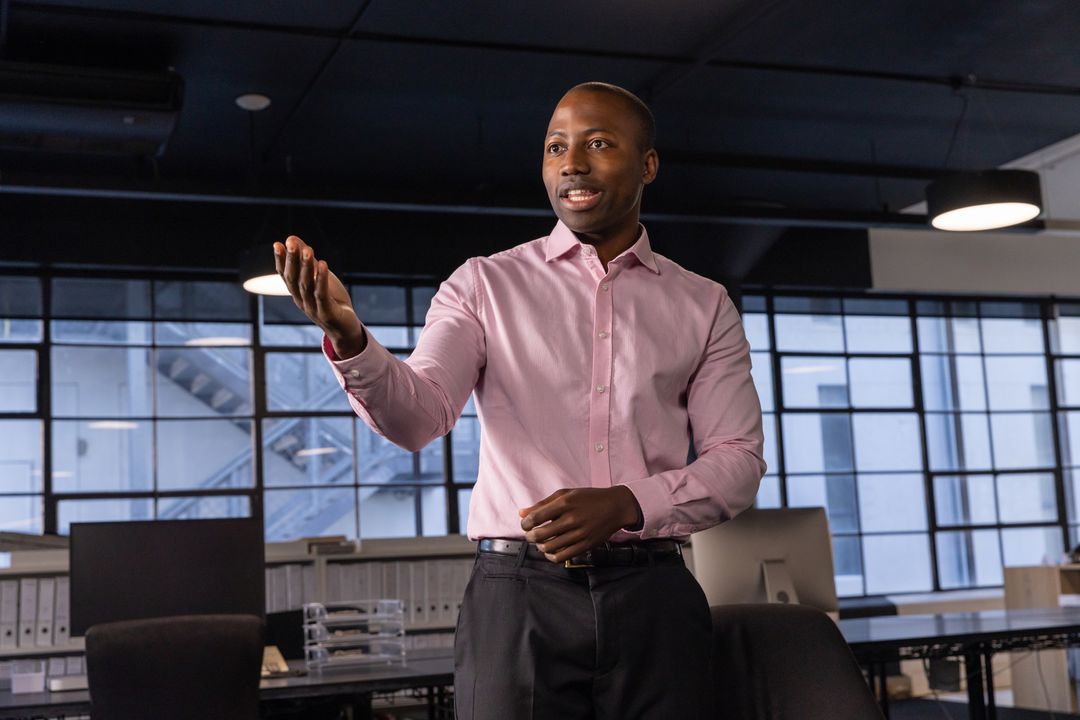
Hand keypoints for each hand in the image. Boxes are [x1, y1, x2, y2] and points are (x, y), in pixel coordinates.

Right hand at [273, 236, 364, 357]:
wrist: (345, 329)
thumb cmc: (331, 301)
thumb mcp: (319, 278)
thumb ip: (308, 261)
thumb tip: (292, 238)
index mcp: (297, 293)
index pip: (285, 275)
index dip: (280, 260)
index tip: (277, 244)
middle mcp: (301, 300)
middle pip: (293, 278)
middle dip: (291, 260)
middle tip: (290, 243)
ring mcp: (312, 308)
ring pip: (306, 285)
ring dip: (306, 267)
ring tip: (308, 250)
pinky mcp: (326, 313)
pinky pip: (322, 295)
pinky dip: (321, 280)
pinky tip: (323, 265)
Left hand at [518, 487, 642, 563]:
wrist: (616, 506)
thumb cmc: (589, 498)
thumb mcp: (565, 494)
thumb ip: (542, 504)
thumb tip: (521, 513)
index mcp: (564, 503)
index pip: (535, 518)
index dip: (525, 524)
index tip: (525, 525)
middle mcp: (571, 519)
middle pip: (540, 535)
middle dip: (530, 537)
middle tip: (530, 535)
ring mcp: (579, 533)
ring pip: (549, 547)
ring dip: (540, 547)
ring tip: (541, 542)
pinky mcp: (586, 545)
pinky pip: (563, 556)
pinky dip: (552, 556)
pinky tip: (551, 551)